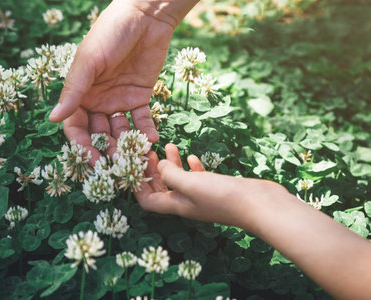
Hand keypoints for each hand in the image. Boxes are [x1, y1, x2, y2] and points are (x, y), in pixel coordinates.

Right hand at [49, 0, 182, 162]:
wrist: (145, 17)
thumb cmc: (110, 33)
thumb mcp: (89, 61)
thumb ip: (73, 90)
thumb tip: (52, 119)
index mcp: (80, 92)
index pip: (76, 126)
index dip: (82, 145)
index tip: (91, 160)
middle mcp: (98, 100)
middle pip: (99, 133)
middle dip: (106, 149)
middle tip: (117, 165)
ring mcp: (120, 100)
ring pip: (121, 130)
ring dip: (127, 145)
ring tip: (136, 157)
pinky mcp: (140, 97)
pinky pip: (142, 120)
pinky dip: (146, 130)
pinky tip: (151, 139)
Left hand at [135, 143, 276, 227]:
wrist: (259, 204)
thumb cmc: (222, 197)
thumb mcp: (190, 184)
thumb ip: (170, 175)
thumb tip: (158, 167)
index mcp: (176, 205)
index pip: (148, 201)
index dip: (137, 187)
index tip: (133, 167)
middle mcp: (186, 203)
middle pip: (161, 188)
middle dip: (152, 171)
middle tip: (149, 152)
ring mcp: (202, 196)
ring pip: (179, 179)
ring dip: (172, 164)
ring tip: (169, 145)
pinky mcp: (216, 188)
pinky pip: (198, 177)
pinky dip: (191, 167)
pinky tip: (191, 157)